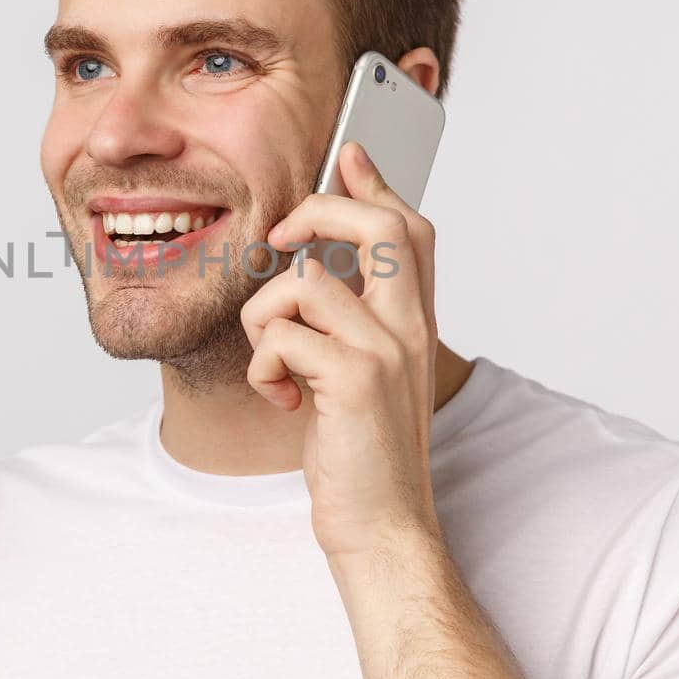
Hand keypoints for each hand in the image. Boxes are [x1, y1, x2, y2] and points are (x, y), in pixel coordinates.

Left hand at [240, 142, 440, 558]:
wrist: (381, 525)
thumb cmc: (362, 450)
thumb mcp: (365, 372)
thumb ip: (353, 318)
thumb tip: (316, 264)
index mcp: (415, 321)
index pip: (409, 227)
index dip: (375, 183)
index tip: (347, 152)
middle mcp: (411, 327)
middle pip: (380, 224)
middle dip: (317, 212)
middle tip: (279, 238)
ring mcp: (388, 351)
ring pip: (305, 281)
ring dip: (264, 319)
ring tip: (276, 364)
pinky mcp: (355, 379)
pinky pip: (281, 334)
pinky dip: (263, 367)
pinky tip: (282, 399)